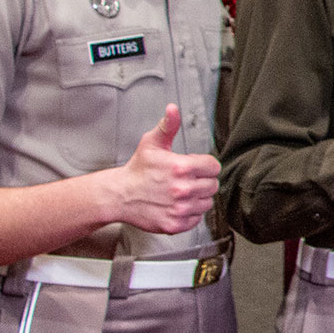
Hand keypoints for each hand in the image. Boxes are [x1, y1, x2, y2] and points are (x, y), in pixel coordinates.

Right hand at [116, 105, 219, 233]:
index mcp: (181, 167)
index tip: (192, 167)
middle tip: (184, 180)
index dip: (204, 166)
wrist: (119, 195)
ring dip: (197, 198)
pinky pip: (197, 219)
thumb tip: (173, 108)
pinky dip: (190, 214)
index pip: (213, 167)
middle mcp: (183, 189)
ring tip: (179, 192)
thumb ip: (168, 125)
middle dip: (201, 181)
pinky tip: (176, 205)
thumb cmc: (138, 169)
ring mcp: (180, 209)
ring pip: (207, 202)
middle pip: (213, 185)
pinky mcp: (175, 224)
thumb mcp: (151, 143)